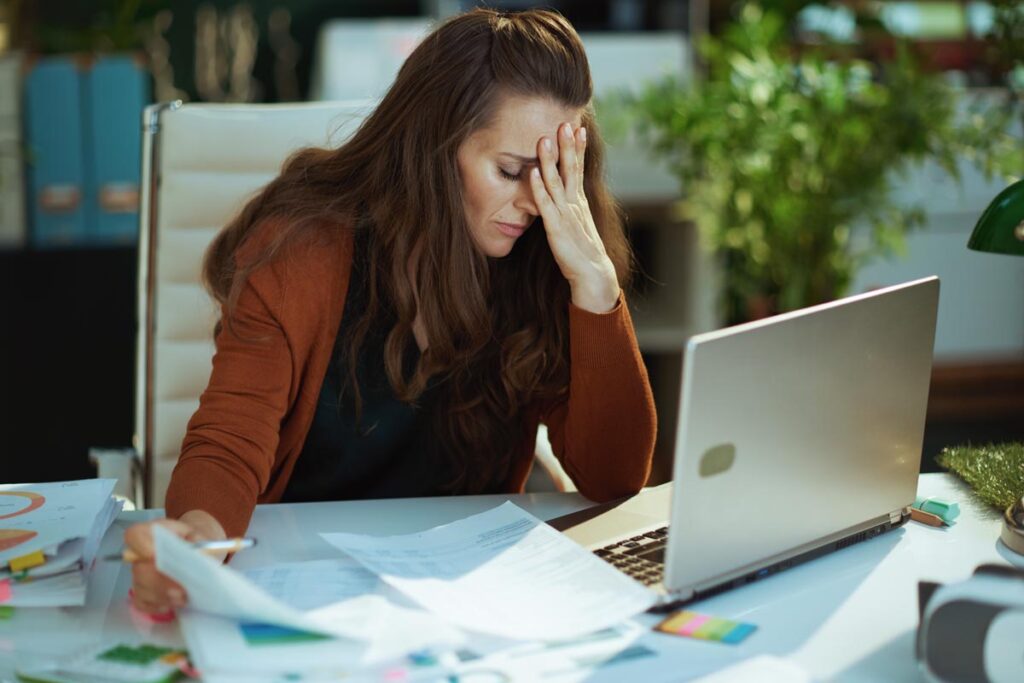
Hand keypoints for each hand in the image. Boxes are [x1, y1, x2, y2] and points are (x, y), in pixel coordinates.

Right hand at [123, 509, 225, 614]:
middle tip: (181, 590)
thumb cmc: (195, 543)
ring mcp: (139, 575)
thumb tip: (198, 554)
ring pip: (141, 588)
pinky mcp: (142, 592)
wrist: (196, 552)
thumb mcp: (201, 535)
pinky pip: (142, 602)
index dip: (140, 545)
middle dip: (160, 582)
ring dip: (162, 596)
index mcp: (152, 533)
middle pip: (139, 569)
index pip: (134, 535)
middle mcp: (140, 554)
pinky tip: (172, 604)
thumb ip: (199, 541)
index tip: (155, 555)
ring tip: (184, 598)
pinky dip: (157, 605)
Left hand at [529, 122, 619, 312]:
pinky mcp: (556, 228)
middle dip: (567, 146)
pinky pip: (546, 205)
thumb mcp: (576, 223)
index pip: (579, 168)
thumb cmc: (582, 250)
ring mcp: (566, 214)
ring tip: (544, 139)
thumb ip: (569, 207)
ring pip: (557, 182)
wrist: (592, 274)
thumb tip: (563, 194)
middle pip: (571, 169)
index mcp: (579, 201)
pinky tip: (532, 173)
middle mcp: (574, 204)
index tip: (577, 126)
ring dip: (550, 160)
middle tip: (564, 122)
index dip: (577, 148)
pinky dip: (539, 188)